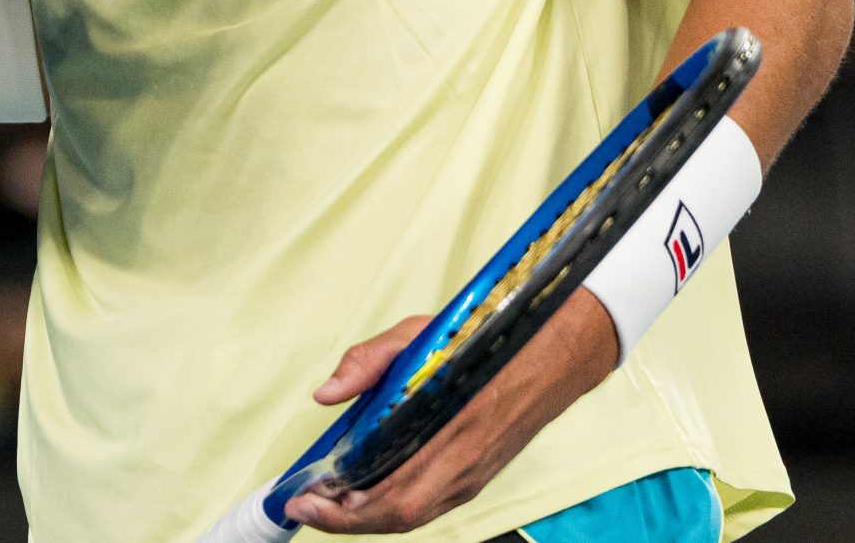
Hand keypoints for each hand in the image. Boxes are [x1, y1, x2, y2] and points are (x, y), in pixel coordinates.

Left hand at [283, 290, 617, 534]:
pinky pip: (427, 503)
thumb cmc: (483, 340)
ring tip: (326, 498)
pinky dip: (390, 505)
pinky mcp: (475, 475)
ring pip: (413, 515)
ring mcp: (472, 476)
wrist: (550, 353)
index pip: (393, 497)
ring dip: (365, 516)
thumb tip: (326, 394)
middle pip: (398, 517)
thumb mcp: (418, 334)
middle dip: (343, 520)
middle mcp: (464, 466)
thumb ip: (368, 362)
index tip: (304, 499)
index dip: (345, 510)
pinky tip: (364, 490)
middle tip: (305, 504)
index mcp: (451, 432)